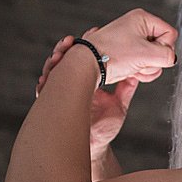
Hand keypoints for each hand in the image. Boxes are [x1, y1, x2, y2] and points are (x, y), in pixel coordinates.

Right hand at [36, 33, 146, 158]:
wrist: (94, 147)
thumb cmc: (106, 128)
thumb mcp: (119, 106)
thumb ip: (126, 89)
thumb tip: (138, 74)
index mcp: (88, 82)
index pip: (83, 59)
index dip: (84, 47)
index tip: (90, 34)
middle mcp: (73, 86)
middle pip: (65, 61)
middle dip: (63, 50)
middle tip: (68, 42)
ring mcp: (62, 95)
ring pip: (52, 73)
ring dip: (53, 63)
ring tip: (57, 57)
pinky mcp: (54, 106)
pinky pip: (44, 93)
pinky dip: (44, 85)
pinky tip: (45, 79)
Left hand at [82, 8, 177, 83]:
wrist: (90, 64)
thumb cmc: (111, 54)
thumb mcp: (146, 54)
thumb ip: (167, 56)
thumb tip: (172, 59)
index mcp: (143, 19)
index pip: (170, 34)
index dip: (164, 48)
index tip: (149, 52)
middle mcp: (139, 27)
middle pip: (164, 48)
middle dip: (154, 61)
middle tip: (139, 61)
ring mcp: (135, 42)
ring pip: (156, 59)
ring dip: (147, 68)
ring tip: (133, 66)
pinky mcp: (131, 54)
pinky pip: (146, 64)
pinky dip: (141, 72)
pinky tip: (131, 71)